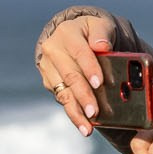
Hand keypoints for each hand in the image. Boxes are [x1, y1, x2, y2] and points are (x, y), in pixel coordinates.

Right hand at [35, 14, 112, 134]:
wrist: (75, 37)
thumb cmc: (93, 33)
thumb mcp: (101, 26)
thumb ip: (103, 34)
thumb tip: (103, 47)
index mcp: (68, 33)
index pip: (79, 51)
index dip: (89, 67)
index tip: (99, 83)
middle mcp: (53, 50)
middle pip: (71, 76)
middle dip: (84, 96)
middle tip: (95, 112)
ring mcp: (49, 67)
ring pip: (64, 92)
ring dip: (77, 111)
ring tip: (88, 127)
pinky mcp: (50, 82)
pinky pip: (63, 100)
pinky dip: (74, 114)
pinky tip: (84, 126)